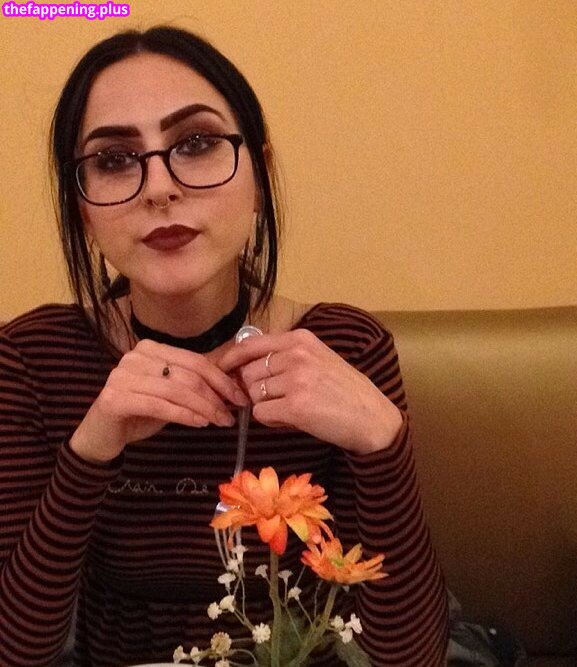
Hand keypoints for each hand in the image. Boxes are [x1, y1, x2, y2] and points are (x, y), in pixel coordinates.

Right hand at [70, 339, 248, 463]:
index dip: (221, 379)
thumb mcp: (171, 395)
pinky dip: (184, 415)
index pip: (195, 361)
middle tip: (231, 415)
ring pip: (176, 390)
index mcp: (151, 349)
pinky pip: (160, 405)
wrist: (101, 435)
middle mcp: (135, 357)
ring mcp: (122, 376)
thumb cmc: (140, 413)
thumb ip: (194, 387)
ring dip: (203, 408)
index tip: (240, 397)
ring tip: (219, 421)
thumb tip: (231, 389)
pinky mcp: (114, 398)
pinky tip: (199, 423)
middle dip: (215, 396)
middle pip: (188, 375)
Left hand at [217, 329, 402, 454]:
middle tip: (274, 400)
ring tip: (288, 410)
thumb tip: (245, 363)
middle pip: (248, 372)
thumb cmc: (344, 390)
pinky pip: (262, 414)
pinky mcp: (296, 406)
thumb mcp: (318, 358)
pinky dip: (271, 421)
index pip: (251, 344)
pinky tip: (291, 421)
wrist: (372, 416)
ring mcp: (296, 379)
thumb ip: (286, 355)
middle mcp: (297, 355)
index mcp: (300, 339)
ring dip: (264, 406)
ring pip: (253, 394)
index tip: (222, 369)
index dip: (231, 358)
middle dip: (253, 390)